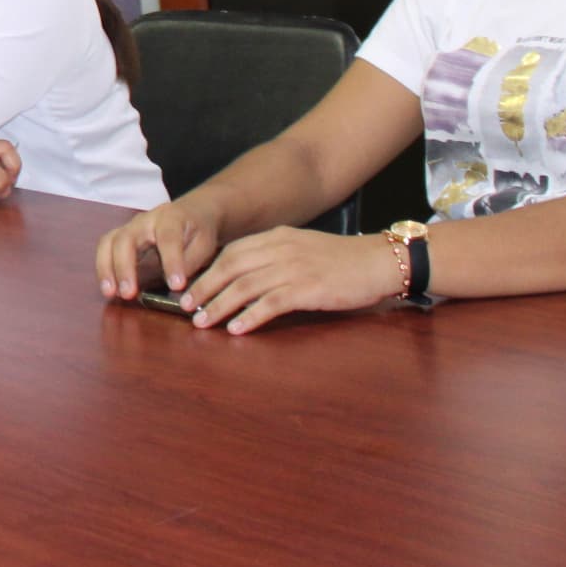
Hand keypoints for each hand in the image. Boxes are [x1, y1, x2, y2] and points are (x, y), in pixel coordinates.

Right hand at [95, 196, 230, 300]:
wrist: (191, 212)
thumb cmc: (197, 230)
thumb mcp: (204, 243)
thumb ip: (191, 261)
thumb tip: (176, 285)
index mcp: (170, 218)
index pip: (168, 238)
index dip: (171, 262)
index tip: (176, 286)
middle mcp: (144, 220)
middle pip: (126, 238)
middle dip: (125, 267)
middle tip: (129, 293)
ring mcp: (129, 228)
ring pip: (109, 243)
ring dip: (106, 269)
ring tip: (110, 293)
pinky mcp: (120, 238)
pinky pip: (105, 250)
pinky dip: (104, 270)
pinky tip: (109, 289)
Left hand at [180, 227, 404, 334]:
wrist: (378, 261)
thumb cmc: (342, 260)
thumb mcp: (303, 247)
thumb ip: (276, 256)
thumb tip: (245, 276)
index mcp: (277, 237)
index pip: (232, 252)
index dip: (208, 271)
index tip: (192, 288)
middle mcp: (281, 249)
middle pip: (231, 268)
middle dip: (205, 288)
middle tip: (186, 308)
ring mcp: (294, 268)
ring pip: (245, 287)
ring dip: (219, 306)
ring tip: (203, 323)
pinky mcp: (308, 289)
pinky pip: (270, 304)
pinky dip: (250, 317)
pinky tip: (236, 329)